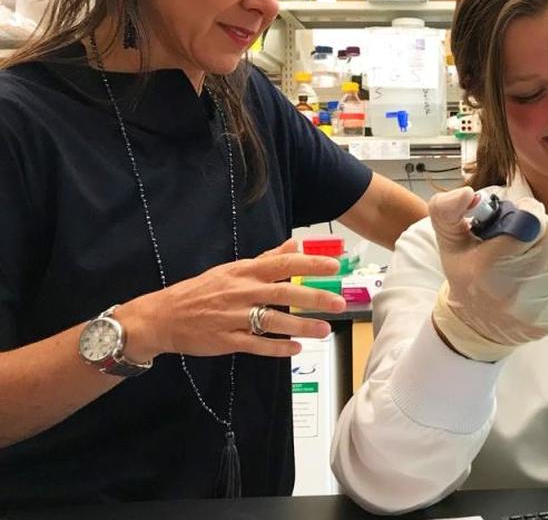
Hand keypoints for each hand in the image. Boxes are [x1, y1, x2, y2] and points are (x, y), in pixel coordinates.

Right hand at [116, 239, 346, 361]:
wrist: (161, 317)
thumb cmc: (200, 291)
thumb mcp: (231, 270)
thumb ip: (265, 260)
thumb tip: (294, 245)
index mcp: (243, 273)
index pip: (282, 264)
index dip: (309, 264)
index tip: (334, 266)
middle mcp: (241, 292)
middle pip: (283, 293)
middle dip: (313, 297)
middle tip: (338, 302)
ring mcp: (233, 317)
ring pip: (273, 321)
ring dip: (301, 326)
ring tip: (325, 330)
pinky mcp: (226, 340)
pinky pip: (256, 345)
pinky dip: (277, 348)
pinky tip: (296, 349)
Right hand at [429, 187, 547, 361]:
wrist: (480, 326)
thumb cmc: (468, 276)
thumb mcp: (449, 241)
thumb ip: (447, 209)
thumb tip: (466, 193)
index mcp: (490, 266)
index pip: (531, 223)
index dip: (530, 211)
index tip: (523, 214)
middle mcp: (518, 288)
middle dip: (544, 227)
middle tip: (531, 234)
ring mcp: (543, 304)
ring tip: (539, 254)